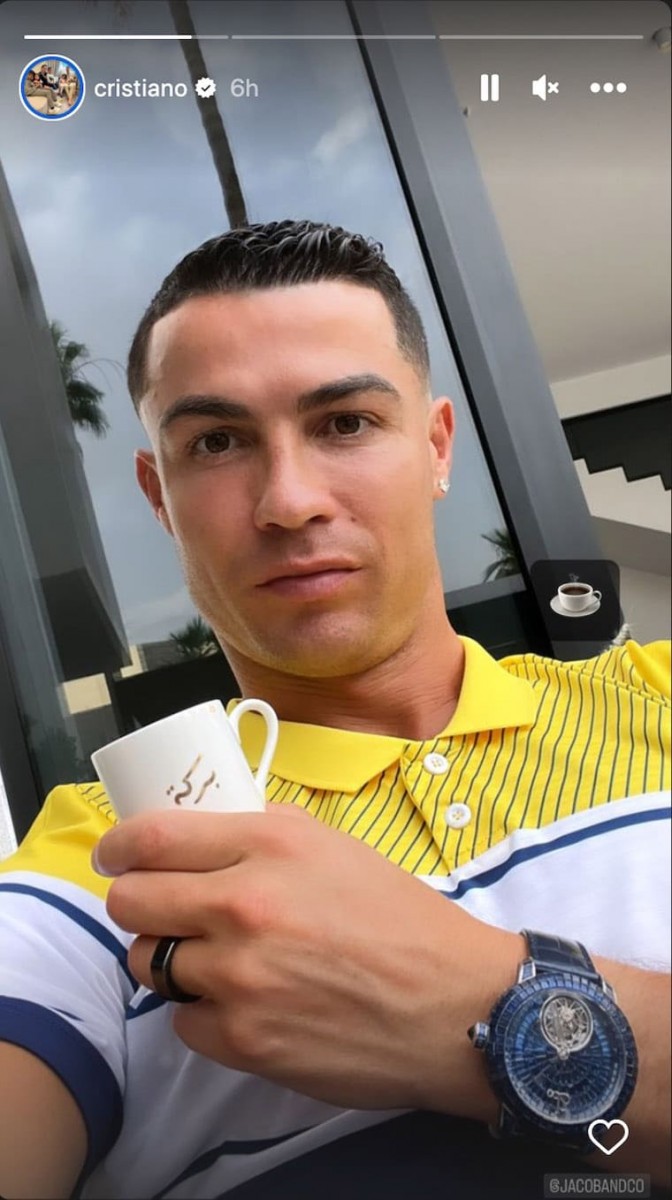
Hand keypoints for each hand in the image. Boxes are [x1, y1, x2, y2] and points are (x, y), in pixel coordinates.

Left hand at [95, 806, 520, 1114]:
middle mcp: (243, 905)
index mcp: (268, 845)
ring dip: (171, 960)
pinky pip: (184, 1020)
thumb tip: (200, 835)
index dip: (118, 847)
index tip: (114, 856)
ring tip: (216, 960)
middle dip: (138, 905)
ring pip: (149, 964)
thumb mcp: (334, 846)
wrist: (454, 1004)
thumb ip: (260, 833)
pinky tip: (250, 1004)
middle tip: (164, 912)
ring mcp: (239, 978)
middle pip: (130, 903)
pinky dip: (206, 1012)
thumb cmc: (401, 919)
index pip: (150, 838)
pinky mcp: (243, 1040)